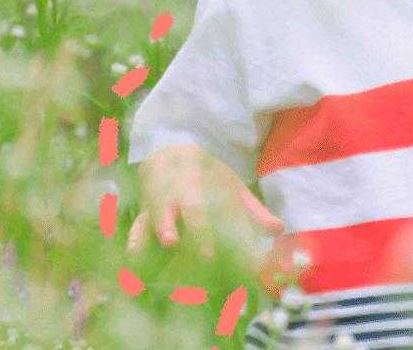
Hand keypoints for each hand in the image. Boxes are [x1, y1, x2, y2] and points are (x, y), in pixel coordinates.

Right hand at [126, 145, 284, 259]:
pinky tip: (133, 259)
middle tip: (209, 256)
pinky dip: (135, 241)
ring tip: (169, 243)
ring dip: (165, 228)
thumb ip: (253, 210)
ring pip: (161, 216)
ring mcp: (164, 203)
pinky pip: (138, 226)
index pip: (227, 213)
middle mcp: (187, 195)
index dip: (236, 236)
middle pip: (194, 211)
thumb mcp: (231, 187)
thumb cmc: (205, 177)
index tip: (248, 261)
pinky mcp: (145, 212)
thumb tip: (279, 229)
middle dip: (201, 233)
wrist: (169, 152)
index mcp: (212, 188)